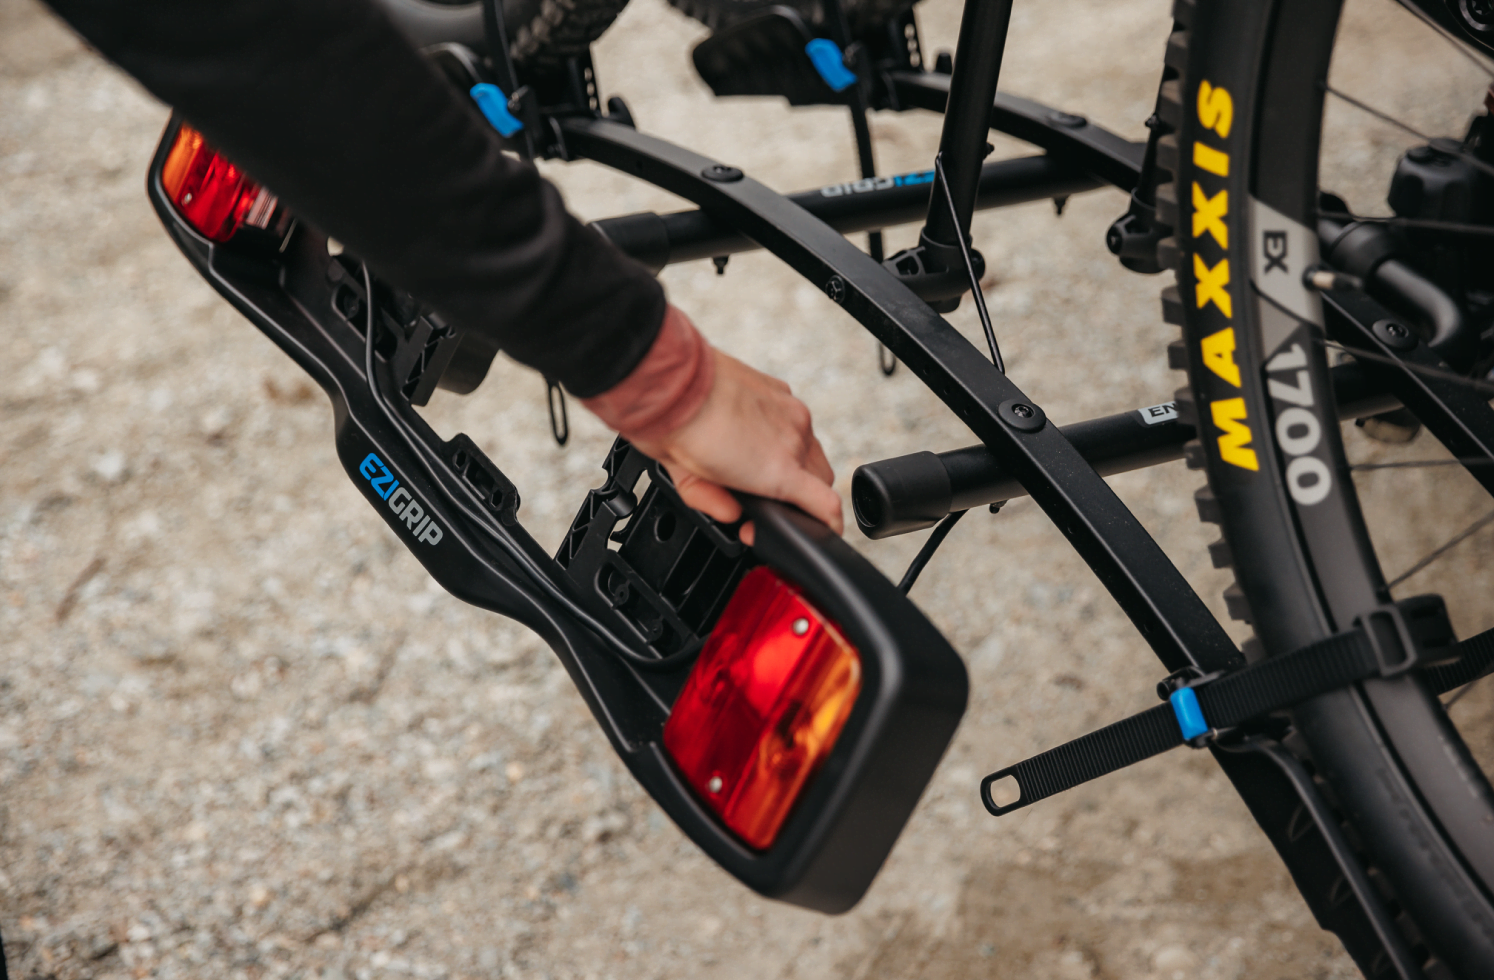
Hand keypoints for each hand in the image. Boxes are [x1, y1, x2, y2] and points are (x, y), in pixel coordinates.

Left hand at [628, 349, 842, 544]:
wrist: (671, 380)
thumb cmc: (677, 430)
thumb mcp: (690, 484)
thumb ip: (716, 504)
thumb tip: (732, 512)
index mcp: (779, 472)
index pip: (827, 506)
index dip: (828, 525)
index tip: (820, 530)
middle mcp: (794, 440)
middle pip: (821, 477)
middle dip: (803, 493)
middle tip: (769, 497)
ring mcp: (791, 411)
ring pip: (810, 447)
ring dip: (794, 461)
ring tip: (756, 461)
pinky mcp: (781, 391)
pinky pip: (795, 419)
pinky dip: (782, 431)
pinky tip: (752, 431)